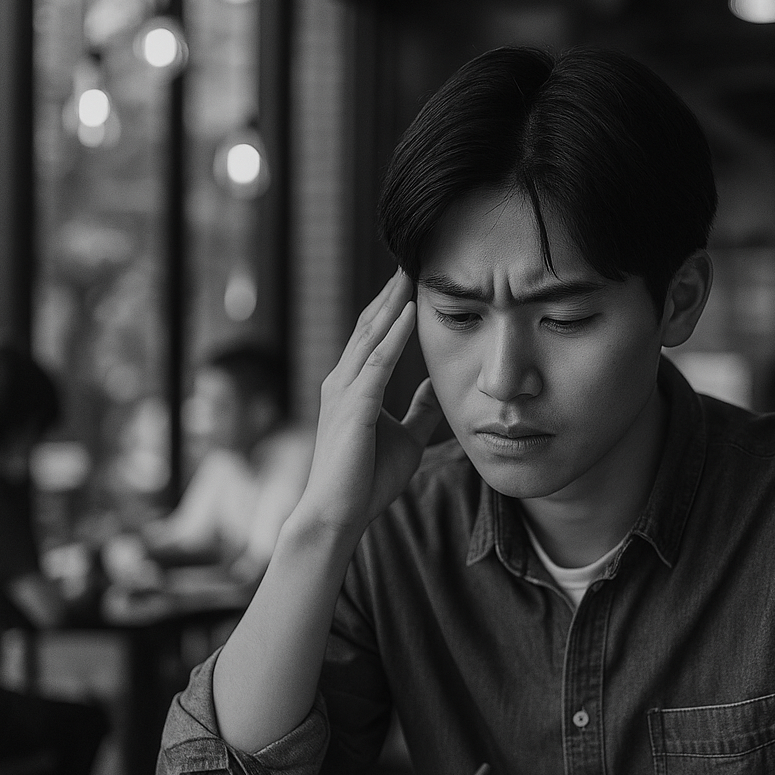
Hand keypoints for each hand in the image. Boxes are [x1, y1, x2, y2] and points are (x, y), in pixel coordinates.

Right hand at [300, 269, 441, 535]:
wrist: (338, 514)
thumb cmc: (367, 481)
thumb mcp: (406, 438)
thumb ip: (419, 411)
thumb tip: (436, 387)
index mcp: (353, 387)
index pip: (373, 337)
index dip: (391, 308)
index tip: (411, 281)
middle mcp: (342, 381)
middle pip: (369, 326)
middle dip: (390, 294)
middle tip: (409, 260)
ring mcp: (344, 391)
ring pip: (371, 336)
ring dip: (392, 302)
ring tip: (410, 272)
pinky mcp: (353, 406)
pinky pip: (378, 362)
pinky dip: (394, 334)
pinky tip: (409, 310)